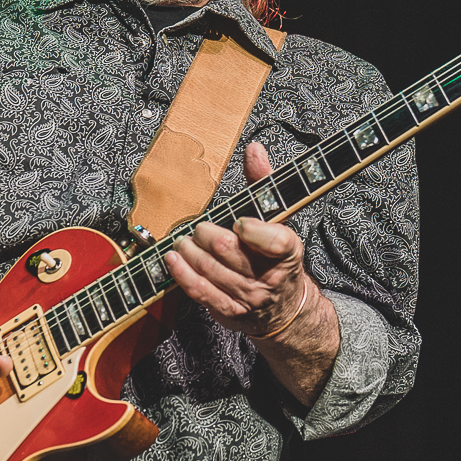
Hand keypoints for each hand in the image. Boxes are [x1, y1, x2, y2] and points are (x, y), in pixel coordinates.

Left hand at [164, 141, 307, 337]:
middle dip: (206, 234)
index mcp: (287, 251)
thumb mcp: (278, 219)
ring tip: (183, 241)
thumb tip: (254, 149)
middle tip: (200, 228)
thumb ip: (264, 183)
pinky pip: (200, 291)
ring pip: (210, 269)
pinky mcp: (229, 311)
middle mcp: (269, 276)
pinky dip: (182, 273)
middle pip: (229, 251)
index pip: (276, 241)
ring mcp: (249, 297)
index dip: (254, 231)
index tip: (239, 222)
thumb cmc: (276, 256)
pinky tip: (172, 259)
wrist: (283, 306)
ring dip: (189, 251)